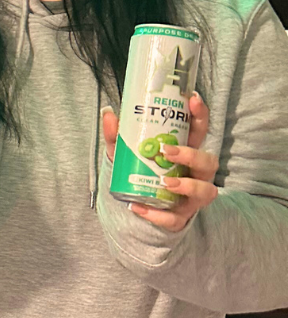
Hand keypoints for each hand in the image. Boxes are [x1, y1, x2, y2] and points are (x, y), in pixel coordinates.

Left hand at [102, 92, 217, 231]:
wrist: (139, 204)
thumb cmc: (141, 171)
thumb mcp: (125, 151)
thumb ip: (117, 134)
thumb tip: (108, 112)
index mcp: (185, 151)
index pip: (199, 131)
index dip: (200, 115)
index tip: (194, 99)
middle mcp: (195, 173)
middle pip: (209, 161)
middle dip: (191, 155)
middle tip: (167, 150)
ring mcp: (191, 197)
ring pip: (206, 191)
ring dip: (187, 186)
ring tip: (165, 183)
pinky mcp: (180, 217)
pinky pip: (175, 219)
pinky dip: (157, 215)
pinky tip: (138, 207)